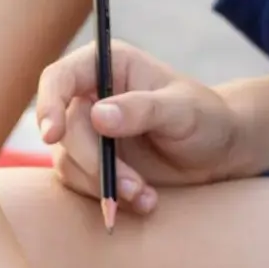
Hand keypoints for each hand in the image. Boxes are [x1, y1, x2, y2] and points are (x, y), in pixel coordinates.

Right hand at [33, 41, 247, 213]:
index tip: (53, 135)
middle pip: (64, 129)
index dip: (49, 104)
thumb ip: (143, 109)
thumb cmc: (206, 118)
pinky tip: (143, 202)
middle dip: (95, 162)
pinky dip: (108, 197)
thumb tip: (98, 115)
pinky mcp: (94, 162)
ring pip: (69, 160)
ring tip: (144, 197)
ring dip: (103, 185)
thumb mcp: (183, 111)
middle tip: (129, 186)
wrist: (219, 153)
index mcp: (108, 65)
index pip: (59, 78)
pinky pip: (82, 182)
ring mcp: (90, 131)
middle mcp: (91, 95)